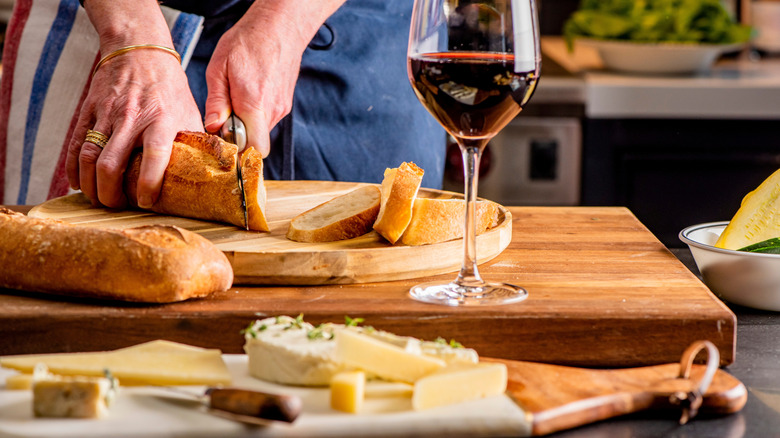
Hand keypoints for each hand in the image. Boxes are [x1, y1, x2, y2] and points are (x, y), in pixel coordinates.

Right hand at [65, 49, 202, 208]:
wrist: (138, 51)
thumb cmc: (169, 87)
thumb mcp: (189, 112)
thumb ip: (196, 141)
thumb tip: (211, 171)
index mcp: (162, 120)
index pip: (154, 156)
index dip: (149, 183)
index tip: (146, 202)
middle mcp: (132, 118)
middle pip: (111, 164)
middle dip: (110, 193)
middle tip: (116, 206)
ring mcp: (107, 114)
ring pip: (89, 157)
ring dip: (90, 184)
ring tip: (98, 199)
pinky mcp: (89, 110)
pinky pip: (75, 143)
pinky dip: (72, 167)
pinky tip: (77, 182)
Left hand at [203, 0, 345, 155]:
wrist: (280, 26)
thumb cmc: (249, 41)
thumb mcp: (220, 67)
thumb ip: (216, 100)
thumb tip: (212, 126)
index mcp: (254, 103)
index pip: (253, 149)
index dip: (238, 153)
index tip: (222, 143)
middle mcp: (272, 110)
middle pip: (254, 143)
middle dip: (237, 137)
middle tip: (223, 119)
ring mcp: (281, 108)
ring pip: (260, 132)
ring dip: (245, 125)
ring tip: (235, 101)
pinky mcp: (284, 104)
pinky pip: (266, 121)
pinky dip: (254, 116)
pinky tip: (246, 96)